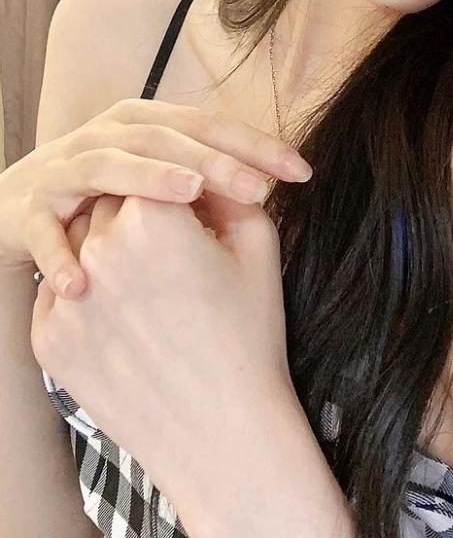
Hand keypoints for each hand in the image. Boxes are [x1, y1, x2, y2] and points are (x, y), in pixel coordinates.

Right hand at [0, 95, 309, 294]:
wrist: (19, 209)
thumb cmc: (109, 202)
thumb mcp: (160, 184)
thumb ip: (207, 185)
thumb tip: (267, 193)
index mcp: (148, 125)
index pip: (209, 125)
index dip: (257, 144)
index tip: (303, 172)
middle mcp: (108, 136)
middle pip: (165, 138)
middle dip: (214, 161)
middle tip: (257, 189)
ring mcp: (66, 169)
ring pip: (108, 164)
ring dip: (150, 177)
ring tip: (190, 194)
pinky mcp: (29, 210)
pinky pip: (43, 231)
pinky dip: (60, 255)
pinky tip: (85, 282)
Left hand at [30, 188, 292, 503]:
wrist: (223, 435)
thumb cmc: (249, 334)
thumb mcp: (257, 244)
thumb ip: (229, 188)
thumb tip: (209, 165)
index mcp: (154, 216)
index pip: (152, 172)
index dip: (176, 193)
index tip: (195, 216)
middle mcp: (100, 249)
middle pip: (110, 202)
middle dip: (139, 217)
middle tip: (172, 255)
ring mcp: (67, 297)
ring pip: (79, 244)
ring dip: (106, 252)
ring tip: (149, 289)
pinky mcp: (47, 339)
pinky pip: (60, 294)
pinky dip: (86, 298)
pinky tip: (127, 322)